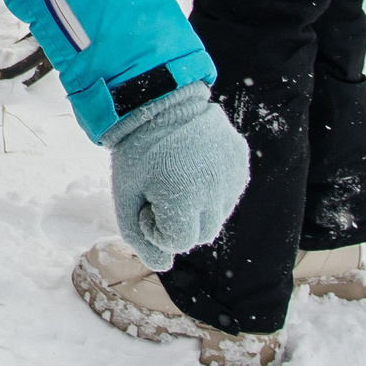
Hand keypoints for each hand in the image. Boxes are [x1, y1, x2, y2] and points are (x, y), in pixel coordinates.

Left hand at [105, 81, 249, 269]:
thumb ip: (139, 238)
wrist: (159, 100)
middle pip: (201, 233)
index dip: (156, 228)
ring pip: (217, 215)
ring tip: (177, 178)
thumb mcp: (126, 196)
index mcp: (184, 197)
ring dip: (197, 208)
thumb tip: (163, 265)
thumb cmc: (137, 152)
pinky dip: (212, 189)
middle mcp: (215, 189)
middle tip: (159, 192)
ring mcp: (232, 174)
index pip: (178, 242)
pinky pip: (229, 192)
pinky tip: (194, 168)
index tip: (145, 203)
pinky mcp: (240, 162)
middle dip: (179, 222)